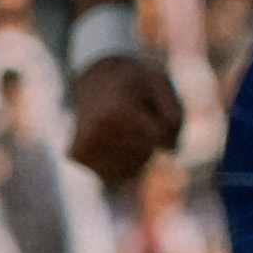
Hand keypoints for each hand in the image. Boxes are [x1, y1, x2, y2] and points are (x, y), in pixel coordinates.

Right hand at [63, 51, 183, 183]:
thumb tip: (172, 152)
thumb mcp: (160, 84)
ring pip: (130, 169)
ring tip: (125, 127)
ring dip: (137, 153)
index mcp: (116, 111)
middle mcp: (96, 130)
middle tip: (136, 114)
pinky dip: (122, 163)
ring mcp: (83, 145)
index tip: (149, 106)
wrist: (96, 78)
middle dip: (150, 139)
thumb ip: (175, 115)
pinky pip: (114, 174)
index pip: (159, 139)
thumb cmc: (135, 82)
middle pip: (145, 154)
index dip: (163, 125)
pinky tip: (114, 140)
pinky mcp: (77, 155)